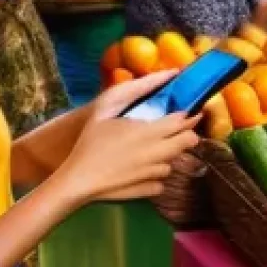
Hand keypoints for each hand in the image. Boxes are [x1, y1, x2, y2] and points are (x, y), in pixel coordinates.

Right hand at [54, 74, 199, 206]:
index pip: (183, 122)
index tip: (186, 114)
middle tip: (174, 132)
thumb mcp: (105, 111)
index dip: (188, 117)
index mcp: (149, 132)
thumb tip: (163, 76)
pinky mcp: (149, 190)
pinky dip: (154, 176)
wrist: (77, 181)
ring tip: (149, 152)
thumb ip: (133, 92)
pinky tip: (139, 172)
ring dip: (168, 156)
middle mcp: (158, 152)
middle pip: (190, 141)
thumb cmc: (90, 143)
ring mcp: (154, 173)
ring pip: (174, 162)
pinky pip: (161, 181)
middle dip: (186, 135)